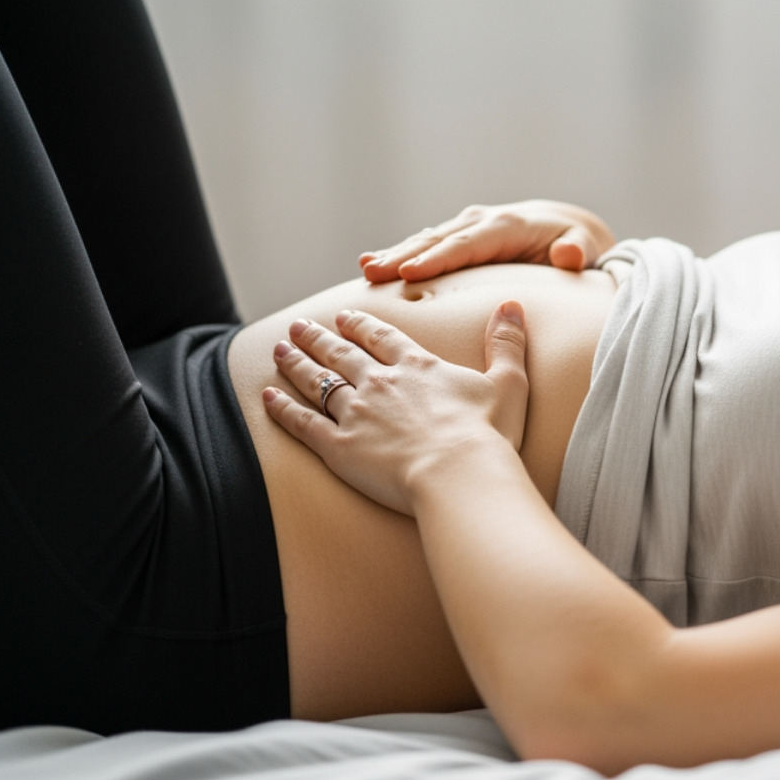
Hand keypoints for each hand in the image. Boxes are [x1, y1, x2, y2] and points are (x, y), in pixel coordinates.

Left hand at [262, 303, 529, 515]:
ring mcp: (356, 413)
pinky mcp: (339, 447)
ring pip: (317, 382)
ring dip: (296, 364)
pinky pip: (303, 424)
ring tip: (279, 350)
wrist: (459, 474)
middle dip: (318, 337)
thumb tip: (512, 305)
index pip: (383, 338)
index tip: (345, 316)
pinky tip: (267, 398)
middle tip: (299, 326)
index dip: (362, 325)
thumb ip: (507, 343)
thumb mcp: (508, 382)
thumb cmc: (488, 434)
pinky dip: (283, 409)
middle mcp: (380, 383)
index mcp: (418, 367)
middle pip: (341, 354)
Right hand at [359, 200, 614, 282]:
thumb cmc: (578, 243)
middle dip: (404, 255)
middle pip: (438, 241)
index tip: (410, 273)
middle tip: (373, 272)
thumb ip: (578, 249)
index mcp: (507, 226)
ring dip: (396, 254)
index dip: (438, 258)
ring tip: (366, 269)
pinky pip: (428, 246)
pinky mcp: (461, 238)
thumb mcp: (586, 245)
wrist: (571, 229)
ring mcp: (468, 229)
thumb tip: (566, 254)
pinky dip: (402, 254)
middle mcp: (482, 222)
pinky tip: (371, 265)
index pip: (467, 245)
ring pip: (427, 241)